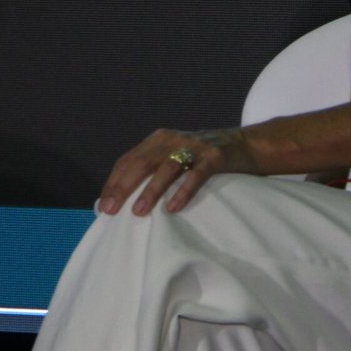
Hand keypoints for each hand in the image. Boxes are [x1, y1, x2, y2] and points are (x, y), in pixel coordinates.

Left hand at [98, 127, 258, 215]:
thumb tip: (123, 198)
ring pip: (167, 167)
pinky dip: (183, 190)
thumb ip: (154, 168)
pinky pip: (197, 174)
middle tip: (111, 210)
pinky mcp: (215, 157)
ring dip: (150, 190)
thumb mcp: (176, 156)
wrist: (247, 145)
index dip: (114, 181)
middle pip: (143, 162)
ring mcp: (195, 147)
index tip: (103, 205)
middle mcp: (174, 140)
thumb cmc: (204, 158)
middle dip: (124, 187)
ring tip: (138, 212)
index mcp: (160, 139)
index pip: (129, 159)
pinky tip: (173, 207)